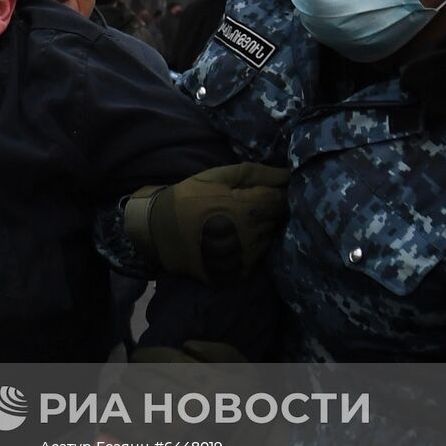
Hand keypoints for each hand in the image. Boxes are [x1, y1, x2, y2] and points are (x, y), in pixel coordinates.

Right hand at [125, 162, 289, 284]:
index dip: (275, 194)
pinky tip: (232, 239)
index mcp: (248, 208)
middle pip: (276, 220)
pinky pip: (256, 257)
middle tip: (247, 206)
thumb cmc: (188, 198)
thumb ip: (254, 173)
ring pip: (268, 239)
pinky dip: (250, 247)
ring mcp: (245, 257)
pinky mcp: (237, 272)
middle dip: (266, 212)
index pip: (281, 200)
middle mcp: (251, 235)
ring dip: (259, 230)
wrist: (158, 231)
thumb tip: (287, 173)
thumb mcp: (216, 176)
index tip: (263, 191)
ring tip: (238, 223)